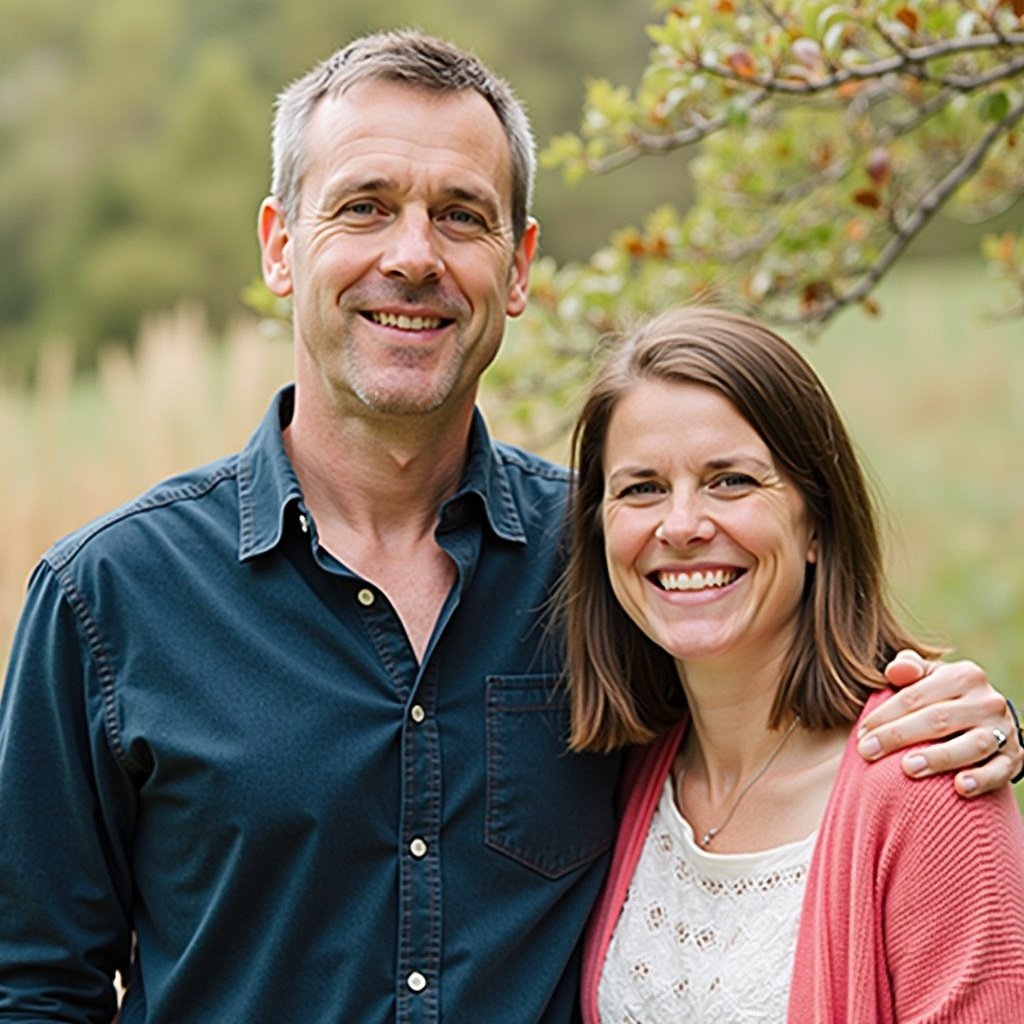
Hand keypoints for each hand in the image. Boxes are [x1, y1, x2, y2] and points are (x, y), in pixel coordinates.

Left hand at [856, 650, 1022, 796]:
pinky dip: (980, 780)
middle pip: (937, 719)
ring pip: (971, 745)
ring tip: (908, 768)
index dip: (885, 714)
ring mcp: (1003, 730)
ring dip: (939, 757)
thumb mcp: (930, 677)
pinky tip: (959, 788)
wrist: (993, 722)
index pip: (915, 695)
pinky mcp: (1014, 759)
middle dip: (898, 736)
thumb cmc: (946, 699)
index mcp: (963, 675)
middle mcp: (986, 701)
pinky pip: (999, 771)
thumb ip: (909, 668)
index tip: (861, 733)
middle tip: (867, 751)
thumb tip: (894, 671)